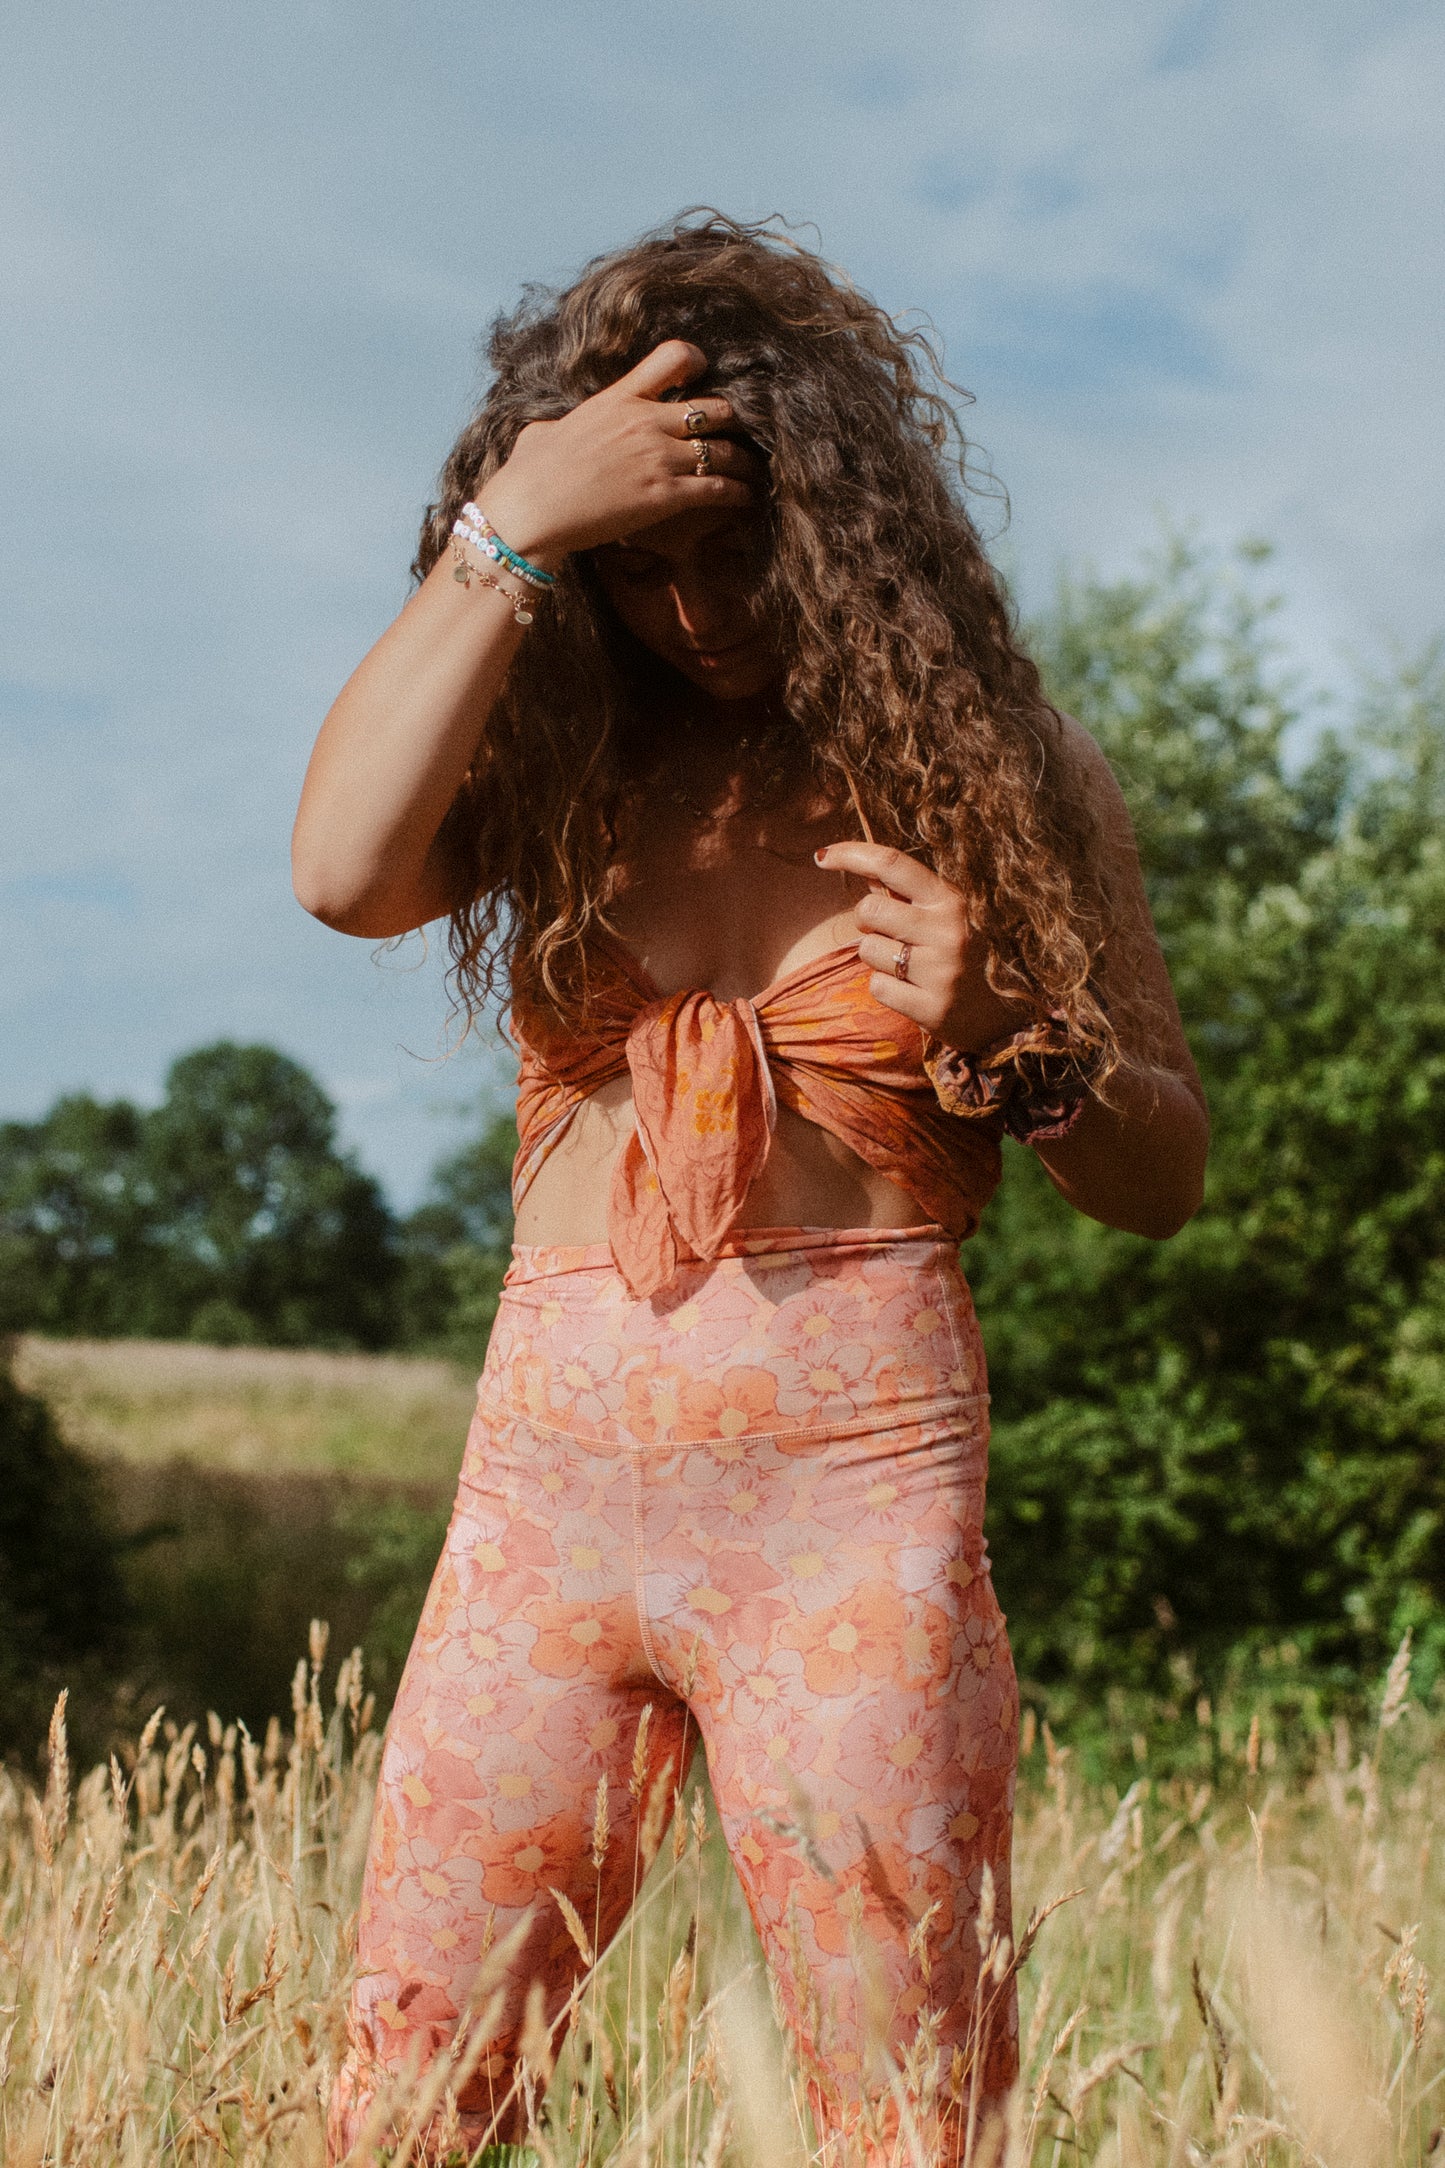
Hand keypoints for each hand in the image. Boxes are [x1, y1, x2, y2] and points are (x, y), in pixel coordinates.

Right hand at [477, 341, 761, 566]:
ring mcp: (657, 458)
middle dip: (733, 420)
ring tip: (755, 471)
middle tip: (744, 433)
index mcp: (619, 398)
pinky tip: (747, 498)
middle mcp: (645, 421)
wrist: (531, 510)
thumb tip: (551, 430)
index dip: (697, 362)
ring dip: (744, 462)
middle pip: (715, 408)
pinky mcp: (664, 496)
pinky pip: (717, 488)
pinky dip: (738, 493)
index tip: (704, 375)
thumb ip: (561, 424)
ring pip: (724, 450)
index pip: (672, 357)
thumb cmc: (529, 476)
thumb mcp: (543, 432)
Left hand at [814, 840, 1031, 1050]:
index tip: (822, 857)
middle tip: (893, 934)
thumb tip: (863, 869)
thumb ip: (910, 894)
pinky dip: (887, 989)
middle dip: (868, 921)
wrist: (1010, 1016)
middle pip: (869, 909)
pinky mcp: (932, 1008)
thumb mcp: (950, 915)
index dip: (851, 854)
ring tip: (910, 966)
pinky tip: (913, 991)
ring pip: (868, 950)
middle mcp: (948, 931)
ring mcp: (941, 971)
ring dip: (878, 957)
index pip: (893, 863)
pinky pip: (877, 988)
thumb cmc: (973, 955)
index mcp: (953, 900)